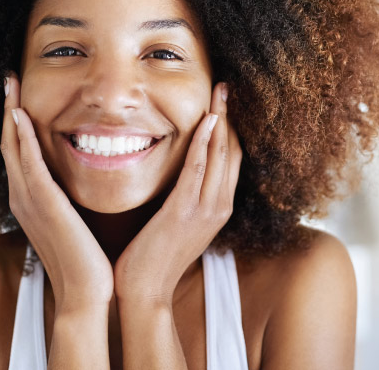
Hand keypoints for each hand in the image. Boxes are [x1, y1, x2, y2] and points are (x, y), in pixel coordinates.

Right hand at [0, 73, 113, 312]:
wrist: (85, 291)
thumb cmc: (84, 258)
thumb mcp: (71, 220)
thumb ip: (65, 199)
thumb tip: (72, 183)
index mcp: (30, 199)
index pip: (18, 151)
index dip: (14, 121)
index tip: (18, 95)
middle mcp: (22, 197)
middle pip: (8, 143)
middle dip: (7, 109)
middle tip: (8, 79)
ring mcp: (29, 200)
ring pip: (13, 147)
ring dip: (10, 114)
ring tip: (10, 85)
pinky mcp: (44, 204)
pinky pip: (29, 165)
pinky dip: (22, 139)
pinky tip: (20, 116)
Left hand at [113, 82, 242, 303]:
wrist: (145, 291)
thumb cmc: (156, 256)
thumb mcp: (180, 223)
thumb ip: (187, 198)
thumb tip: (182, 174)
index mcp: (219, 208)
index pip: (232, 159)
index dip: (231, 128)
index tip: (224, 102)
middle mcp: (219, 206)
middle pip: (233, 151)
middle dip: (230, 116)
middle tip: (226, 87)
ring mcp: (205, 210)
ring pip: (221, 155)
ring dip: (221, 120)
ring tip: (220, 92)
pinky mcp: (184, 212)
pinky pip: (198, 169)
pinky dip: (204, 142)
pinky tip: (206, 120)